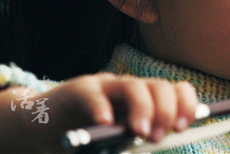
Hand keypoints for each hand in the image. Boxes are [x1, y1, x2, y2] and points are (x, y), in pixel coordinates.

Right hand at [0, 72, 197, 152]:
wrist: (43, 128)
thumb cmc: (86, 139)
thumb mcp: (117, 144)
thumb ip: (135, 142)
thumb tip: (156, 144)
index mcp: (145, 100)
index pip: (175, 91)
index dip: (185, 104)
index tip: (183, 127)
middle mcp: (129, 89)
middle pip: (159, 86)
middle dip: (166, 110)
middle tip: (159, 136)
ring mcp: (105, 87)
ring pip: (133, 86)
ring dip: (143, 108)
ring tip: (139, 132)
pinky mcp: (78, 91)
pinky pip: (94, 95)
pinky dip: (102, 108)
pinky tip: (106, 122)